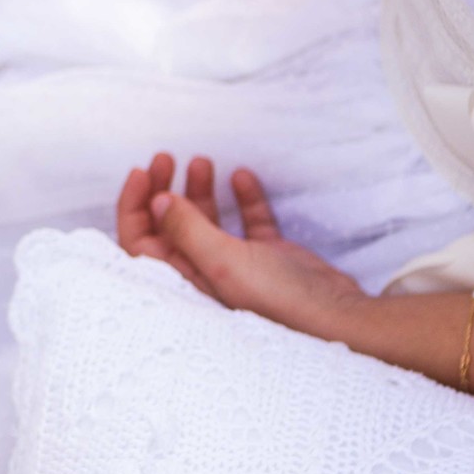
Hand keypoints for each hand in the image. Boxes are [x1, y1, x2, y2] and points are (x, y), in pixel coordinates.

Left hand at [116, 154, 368, 340]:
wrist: (339, 316)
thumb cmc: (277, 300)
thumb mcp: (223, 261)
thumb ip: (187, 230)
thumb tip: (155, 201)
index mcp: (184, 281)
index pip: (141, 241)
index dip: (134, 206)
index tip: (142, 171)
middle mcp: (205, 273)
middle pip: (170, 226)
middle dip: (164, 189)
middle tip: (169, 157)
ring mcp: (238, 264)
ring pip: (207, 220)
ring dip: (200, 189)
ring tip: (203, 161)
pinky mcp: (269, 257)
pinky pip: (248, 222)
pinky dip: (244, 199)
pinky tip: (243, 177)